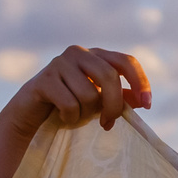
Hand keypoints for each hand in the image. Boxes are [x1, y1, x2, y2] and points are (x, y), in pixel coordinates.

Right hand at [0, 45, 151, 143]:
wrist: (30, 114)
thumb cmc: (68, 106)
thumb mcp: (98, 102)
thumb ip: (120, 98)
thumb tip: (143, 101)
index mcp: (96, 56)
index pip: (127, 61)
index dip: (140, 82)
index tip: (147, 105)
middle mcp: (78, 53)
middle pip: (110, 77)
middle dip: (113, 106)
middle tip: (108, 124)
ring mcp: (60, 63)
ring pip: (89, 94)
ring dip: (85, 114)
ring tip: (75, 115)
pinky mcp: (44, 79)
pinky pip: (70, 104)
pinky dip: (70, 117)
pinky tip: (61, 116)